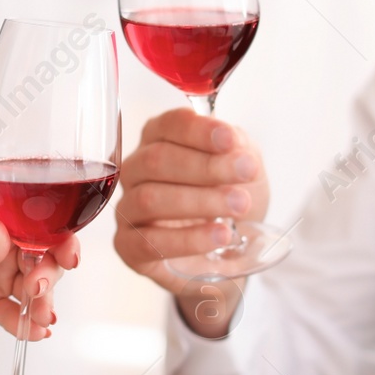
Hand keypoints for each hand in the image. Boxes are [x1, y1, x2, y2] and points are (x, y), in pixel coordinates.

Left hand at [0, 201, 77, 374]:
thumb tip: (2, 236)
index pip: (32, 222)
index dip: (55, 235)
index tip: (67, 252)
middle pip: (40, 256)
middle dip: (49, 273)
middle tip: (39, 288)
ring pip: (32, 287)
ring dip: (42, 301)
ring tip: (41, 315)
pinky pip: (14, 315)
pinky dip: (28, 324)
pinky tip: (37, 332)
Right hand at [112, 107, 269, 337]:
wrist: (232, 249)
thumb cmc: (230, 200)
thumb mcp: (245, 167)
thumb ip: (239, 148)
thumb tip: (232, 142)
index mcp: (159, 140)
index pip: (168, 125)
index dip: (198, 131)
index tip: (230, 140)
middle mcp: (136, 171)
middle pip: (156, 160)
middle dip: (206, 166)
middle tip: (246, 173)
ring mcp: (128, 209)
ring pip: (149, 199)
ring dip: (200, 201)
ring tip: (239, 205)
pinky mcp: (129, 247)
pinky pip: (148, 242)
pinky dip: (189, 239)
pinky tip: (220, 235)